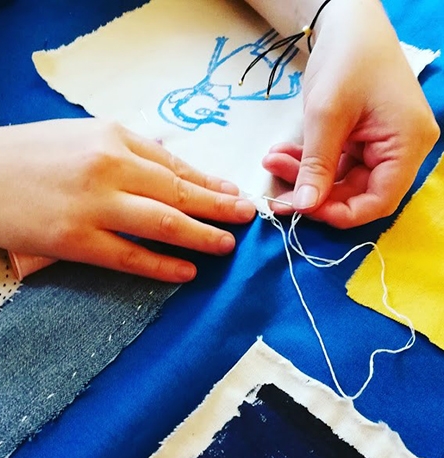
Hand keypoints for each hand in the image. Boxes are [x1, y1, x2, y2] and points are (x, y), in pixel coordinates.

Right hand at [0, 119, 255, 281]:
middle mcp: (110, 169)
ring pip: (163, 224)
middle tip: (247, 217)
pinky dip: (162, 265)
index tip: (235, 193)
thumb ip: (129, 150)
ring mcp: (94, 207)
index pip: (175, 165)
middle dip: (219, 206)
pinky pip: (130, 257)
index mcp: (113, 138)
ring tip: (227, 245)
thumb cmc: (29, 154)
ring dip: (201, 235)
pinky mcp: (76, 242)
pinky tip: (186, 271)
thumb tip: (172, 168)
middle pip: (179, 192)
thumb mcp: (83, 137)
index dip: (211, 182)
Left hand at [262, 0, 438, 227]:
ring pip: (340, 180)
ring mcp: (381, 144)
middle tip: (278, 191)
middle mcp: (400, 149)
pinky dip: (308, 162)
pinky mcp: (363, 139)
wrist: (348, 21)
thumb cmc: (347, 58)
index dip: (342, 214)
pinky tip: (282, 154)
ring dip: (304, 176)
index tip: (304, 211)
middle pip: (357, 193)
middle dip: (313, 192)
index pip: (379, 201)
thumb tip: (304, 208)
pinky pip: (335, 163)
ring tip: (272, 161)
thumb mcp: (326, 116)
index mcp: (407, 144)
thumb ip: (317, 166)